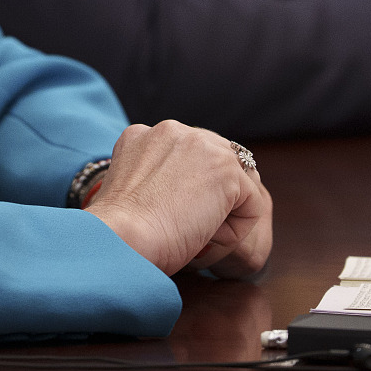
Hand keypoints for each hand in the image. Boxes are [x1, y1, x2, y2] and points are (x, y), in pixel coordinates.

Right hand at [86, 120, 272, 277]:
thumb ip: (153, 181)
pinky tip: (208, 239)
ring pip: (234, 182)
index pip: (188, 155)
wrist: (121, 238)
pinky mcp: (225, 170)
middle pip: (217, 160)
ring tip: (198, 237)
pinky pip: (251, 204)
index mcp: (143, 136)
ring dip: (224, 213)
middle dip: (214, 196)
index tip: (176, 217)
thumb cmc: (119, 233)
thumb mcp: (131, 194)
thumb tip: (183, 199)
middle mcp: (172, 131)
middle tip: (193, 229)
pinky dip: (237, 230)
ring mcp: (201, 146)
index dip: (190, 190)